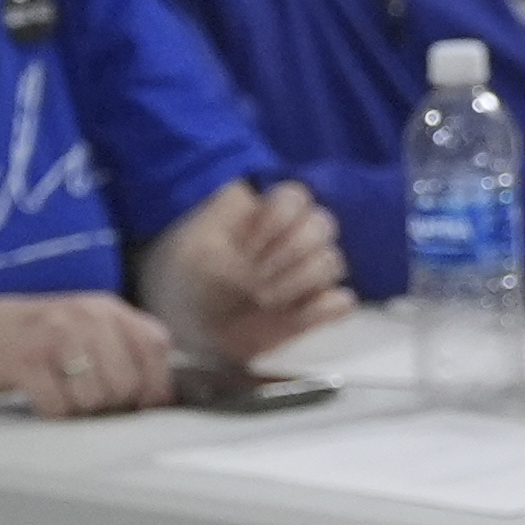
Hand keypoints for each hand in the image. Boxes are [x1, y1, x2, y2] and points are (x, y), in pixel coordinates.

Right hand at [0, 292, 179, 419]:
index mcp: (103, 307)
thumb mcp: (80, 326)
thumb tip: (160, 393)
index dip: (156, 383)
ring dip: (78, 409)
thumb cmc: (27, 336)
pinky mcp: (26, 361)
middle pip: (127, 382)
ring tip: (59, 392)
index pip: (156, 346)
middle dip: (111, 403)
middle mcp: (83, 316)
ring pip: (95, 399)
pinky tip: (38, 396)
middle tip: (85, 397)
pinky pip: (58, 407)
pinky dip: (50, 412)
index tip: (144, 404)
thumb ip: (121, 347)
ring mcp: (54, 336)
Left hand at [144, 178, 351, 360]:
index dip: (276, 220)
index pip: (295, 198)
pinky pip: (340, 301)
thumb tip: (258, 263)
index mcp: (263, 214)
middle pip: (322, 226)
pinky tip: (294, 315)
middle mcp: (291, 239)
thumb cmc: (186, 279)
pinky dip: (325, 307)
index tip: (246, 248)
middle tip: (256, 279)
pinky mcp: (312, 311)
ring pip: (332, 260)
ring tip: (265, 299)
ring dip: (302, 279)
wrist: (184, 326)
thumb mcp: (191, 254)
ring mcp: (304, 275)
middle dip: (290, 252)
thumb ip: (226, 244)